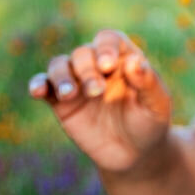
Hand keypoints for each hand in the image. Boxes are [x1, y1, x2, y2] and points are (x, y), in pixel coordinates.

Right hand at [28, 29, 171, 172]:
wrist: (134, 154)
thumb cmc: (150, 123)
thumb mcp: (157, 105)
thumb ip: (148, 82)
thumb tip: (134, 61)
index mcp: (123, 59)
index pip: (110, 40)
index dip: (106, 47)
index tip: (107, 65)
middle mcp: (97, 66)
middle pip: (83, 53)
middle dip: (86, 70)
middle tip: (96, 92)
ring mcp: (77, 82)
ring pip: (59, 65)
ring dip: (61, 76)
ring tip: (69, 94)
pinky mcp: (60, 102)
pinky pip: (44, 86)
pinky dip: (38, 84)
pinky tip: (37, 91)